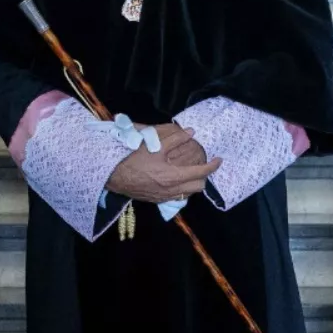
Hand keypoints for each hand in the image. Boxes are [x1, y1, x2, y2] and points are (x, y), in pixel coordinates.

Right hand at [107, 124, 221, 202]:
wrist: (113, 176)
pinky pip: (177, 196)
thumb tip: (191, 132)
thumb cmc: (133, 159)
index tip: (218, 159)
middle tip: (203, 165)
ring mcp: (164, 197)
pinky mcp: (157, 200)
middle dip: (204, 176)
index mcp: (173, 176)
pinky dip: (182, 188)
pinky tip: (175, 179)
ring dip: (193, 183)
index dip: (213, 166)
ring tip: (190, 171)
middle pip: (198, 187)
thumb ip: (175, 139)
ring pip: (188, 193)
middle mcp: (172, 190)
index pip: (201, 173)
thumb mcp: (154, 145)